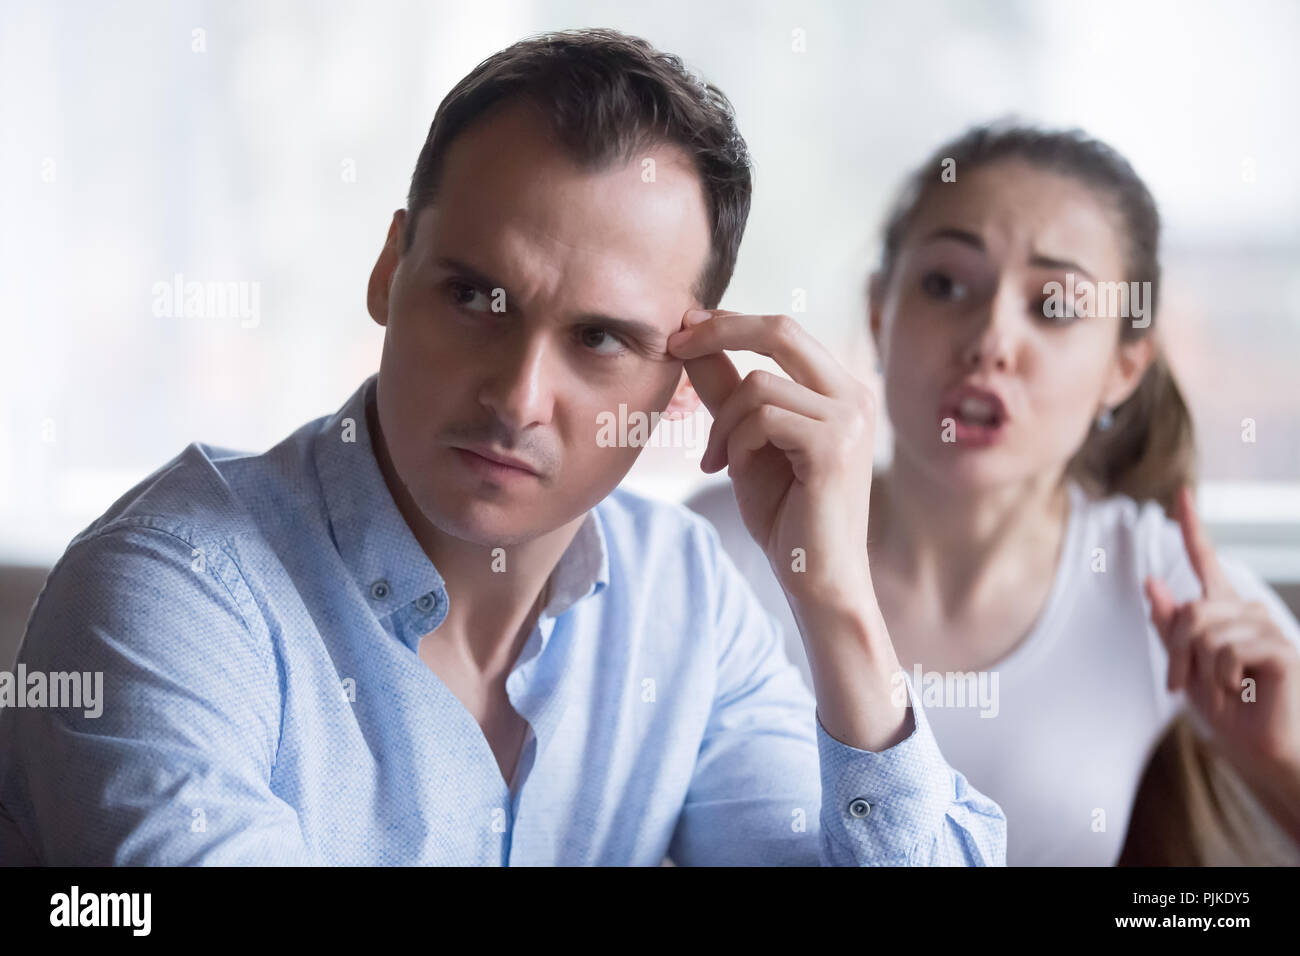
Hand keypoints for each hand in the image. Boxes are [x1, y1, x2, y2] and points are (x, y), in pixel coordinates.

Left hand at [667, 309, 876, 607]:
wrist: (816, 577)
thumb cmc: (786, 514)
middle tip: (673, 345)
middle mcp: (853, 396)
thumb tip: (691, 340)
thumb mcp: (745, 440)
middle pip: (782, 329)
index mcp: (840, 390)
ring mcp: (849, 419)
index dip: (730, 322)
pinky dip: (736, 443)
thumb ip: (725, 390)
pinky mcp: (833, 446)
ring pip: (759, 384)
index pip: (783, 331)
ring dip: (722, 423)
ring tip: (718, 461)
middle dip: (720, 331)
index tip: (683, 330)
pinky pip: (763, 419)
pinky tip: (734, 472)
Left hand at [1145, 485, 1299, 775]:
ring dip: (1200, 670)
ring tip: (1221, 691)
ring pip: (1205, 629)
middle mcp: (1249, 613)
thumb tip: (1152, 583)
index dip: (1193, 528)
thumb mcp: (1188, 668)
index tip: (1182, 493)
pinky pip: (1227, 650)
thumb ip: (1170, 627)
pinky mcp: (1282, 649)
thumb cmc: (1229, 712)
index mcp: (1225, 613)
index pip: (1206, 563)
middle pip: (1190, 609)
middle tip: (1183, 686)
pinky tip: (1241, 690)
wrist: (1263, 752)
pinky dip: (1221, 677)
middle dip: (1176, 651)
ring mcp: (1268, 628)